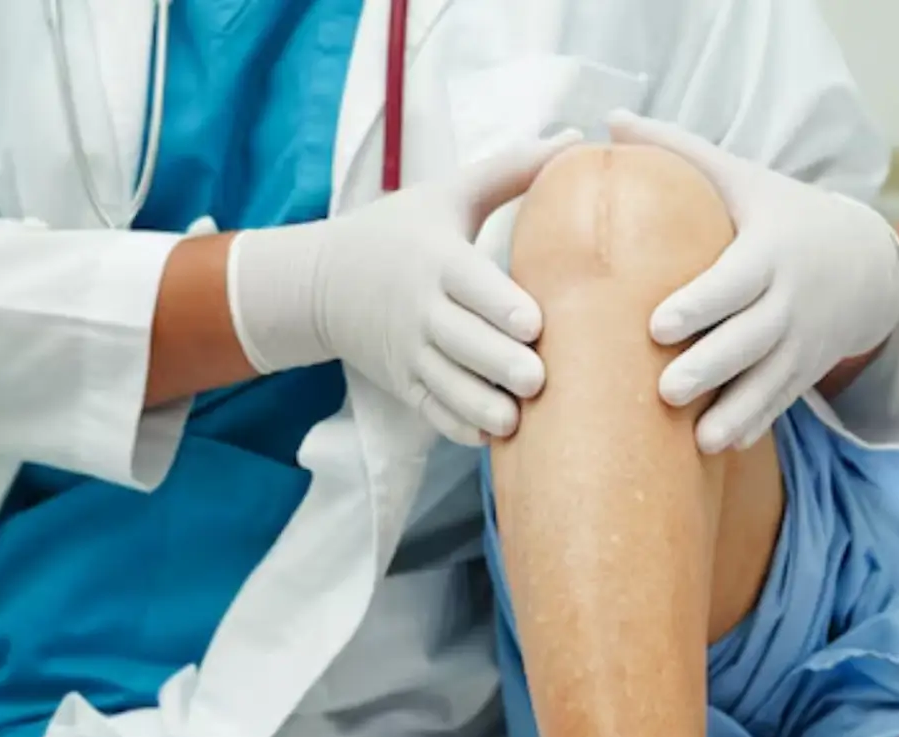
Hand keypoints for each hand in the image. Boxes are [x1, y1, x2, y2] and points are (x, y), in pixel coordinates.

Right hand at [228, 132, 579, 444]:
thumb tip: (575, 138)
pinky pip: (433, 412)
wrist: (324, 281)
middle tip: (540, 379)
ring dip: (482, 406)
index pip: (469, 285)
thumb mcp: (449, 192)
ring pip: (447, 387)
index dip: (500, 306)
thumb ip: (512, 169)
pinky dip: (459, 427)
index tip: (535, 323)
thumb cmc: (401, 229)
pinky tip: (493, 436)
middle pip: (461, 343)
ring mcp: (410, 353)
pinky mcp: (404, 384)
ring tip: (518, 419)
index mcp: (437, 259)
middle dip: (499, 364)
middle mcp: (421, 310)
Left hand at [607, 110, 898, 453]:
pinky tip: (719, 449)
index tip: (658, 325)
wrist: (864, 261)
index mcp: (769, 250)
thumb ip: (678, 151)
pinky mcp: (804, 371)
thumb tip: (608, 120)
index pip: (734, 281)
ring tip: (697, 439)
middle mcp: (790, 300)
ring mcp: (802, 342)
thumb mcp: (742, 178)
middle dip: (711, 366)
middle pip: (751, 338)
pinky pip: (780, 403)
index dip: (701, 304)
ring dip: (735, 411)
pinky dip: (753, 425)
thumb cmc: (779, 213)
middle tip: (666, 389)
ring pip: (769, 381)